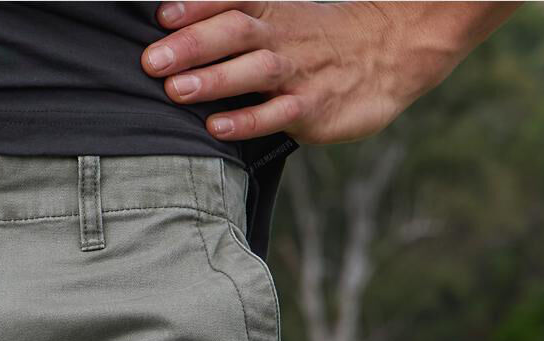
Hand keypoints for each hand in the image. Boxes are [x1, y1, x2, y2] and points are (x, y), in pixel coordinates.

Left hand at [141, 2, 517, 145]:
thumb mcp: (284, 18)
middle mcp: (282, 38)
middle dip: (191, 45)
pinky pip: (276, 114)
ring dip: (213, 79)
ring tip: (175, 89)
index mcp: (272, 12)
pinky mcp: (313, 108)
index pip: (230, 2)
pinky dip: (245, 120)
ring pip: (253, 71)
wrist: (391, 51)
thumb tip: (183, 31)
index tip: (162, 15)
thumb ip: (240, 20)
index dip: (195, 7)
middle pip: (234, 32)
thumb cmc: (323, 42)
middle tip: (152, 59)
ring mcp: (298, 74)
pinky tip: (217, 126)